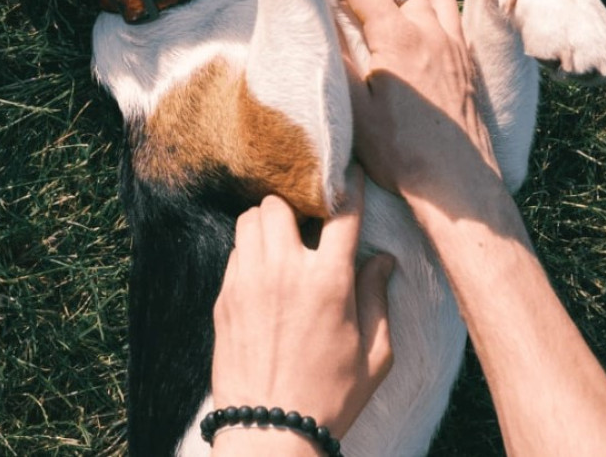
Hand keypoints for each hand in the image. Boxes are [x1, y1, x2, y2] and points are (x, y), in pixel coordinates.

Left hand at [210, 166, 394, 442]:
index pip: (342, 215)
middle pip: (280, 203)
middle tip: (306, 222)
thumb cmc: (331, 396)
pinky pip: (233, 252)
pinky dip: (248, 252)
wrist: (269, 430)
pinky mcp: (224, 297)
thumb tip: (382, 260)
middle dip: (294, 205)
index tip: (352, 174)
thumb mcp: (375, 354)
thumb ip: (378, 298)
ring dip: (266, 224)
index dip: (350, 187)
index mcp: (329, 282)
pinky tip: (262, 272)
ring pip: (249, 220)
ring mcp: (248, 282)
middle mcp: (285, 271)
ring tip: (281, 242)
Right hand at [323, 0, 503, 214]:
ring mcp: (455, 45)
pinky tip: (412, 31)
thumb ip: (337, 58)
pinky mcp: (467, 62)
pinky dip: (428, 8)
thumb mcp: (354, 108)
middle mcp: (432, 32)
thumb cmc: (401, 153)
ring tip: (379, 7)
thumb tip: (320, 25)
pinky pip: (450, 14)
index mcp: (399, 38)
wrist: (455, 183)